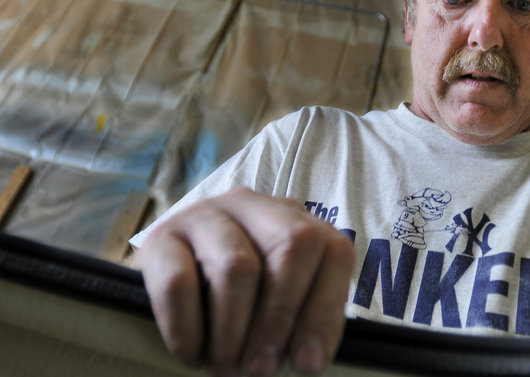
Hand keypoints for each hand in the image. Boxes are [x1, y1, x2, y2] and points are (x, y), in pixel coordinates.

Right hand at [133, 188, 354, 375]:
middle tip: (261, 369)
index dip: (324, 311)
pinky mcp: (161, 235)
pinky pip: (179, 282)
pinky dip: (188, 329)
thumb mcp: (275, 300)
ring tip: (224, 367)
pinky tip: (191, 353)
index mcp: (295, 220)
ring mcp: (206, 214)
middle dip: (279, 318)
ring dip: (232, 331)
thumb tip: (308, 360)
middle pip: (291, 247)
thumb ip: (299, 317)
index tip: (307, 363)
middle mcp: (255, 206)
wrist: (166, 279)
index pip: (332, 251)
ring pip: (236, 267)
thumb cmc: (234, 298)